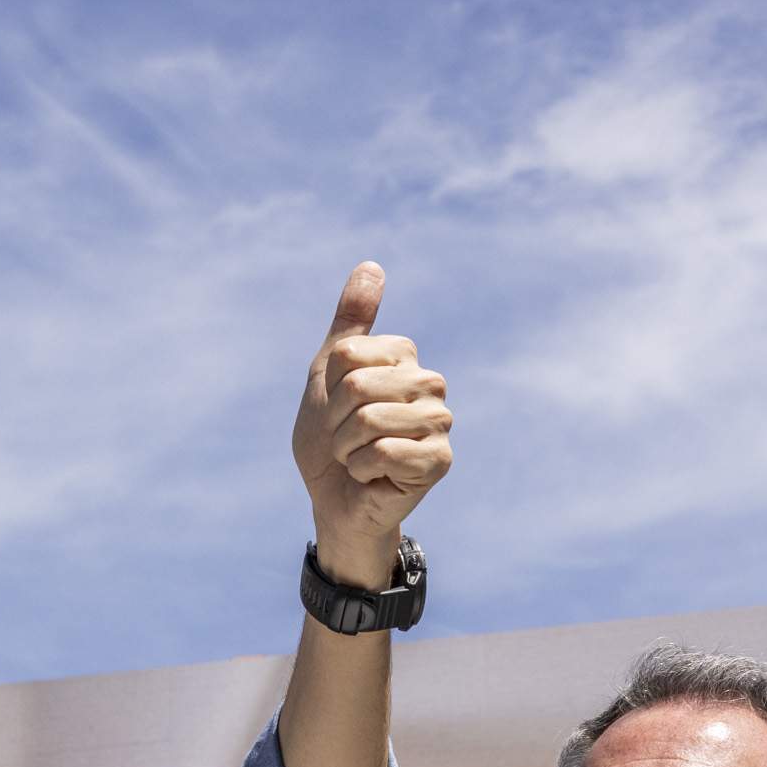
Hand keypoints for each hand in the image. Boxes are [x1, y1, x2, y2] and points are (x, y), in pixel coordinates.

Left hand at [292, 262, 453, 587]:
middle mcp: (429, 384)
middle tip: (346, 440)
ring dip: (347, 448)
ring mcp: (440, 422)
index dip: (328, 390)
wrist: (333, 501)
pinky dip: (363, 469)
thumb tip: (371, 266)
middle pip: (358, 386)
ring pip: (371, 420)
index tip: (337, 409)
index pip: (348, 356)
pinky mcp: (440, 459)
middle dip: (336, 422)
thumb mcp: (326, 376)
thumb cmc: (329, 442)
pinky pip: (385, 452)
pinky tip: (373, 476)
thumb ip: (350, 323)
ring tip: (358, 457)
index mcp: (404, 358)